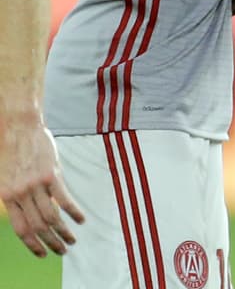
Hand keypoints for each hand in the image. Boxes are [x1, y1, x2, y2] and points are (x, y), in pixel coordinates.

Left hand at [0, 118, 84, 256]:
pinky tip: (81, 220)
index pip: (21, 229)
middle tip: (62, 251)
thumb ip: (14, 194)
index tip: (42, 254)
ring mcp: (36, 185)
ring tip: (72, 240)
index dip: (32, 245)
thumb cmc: (11, 147)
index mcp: (7, 196)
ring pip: (51, 217)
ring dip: (63, 232)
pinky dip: (73, 212)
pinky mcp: (51, 175)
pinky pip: (64, 199)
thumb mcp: (5, 176)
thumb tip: (26, 210)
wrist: (18, 125)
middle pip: (37, 227)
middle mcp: (20, 194)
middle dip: (50, 243)